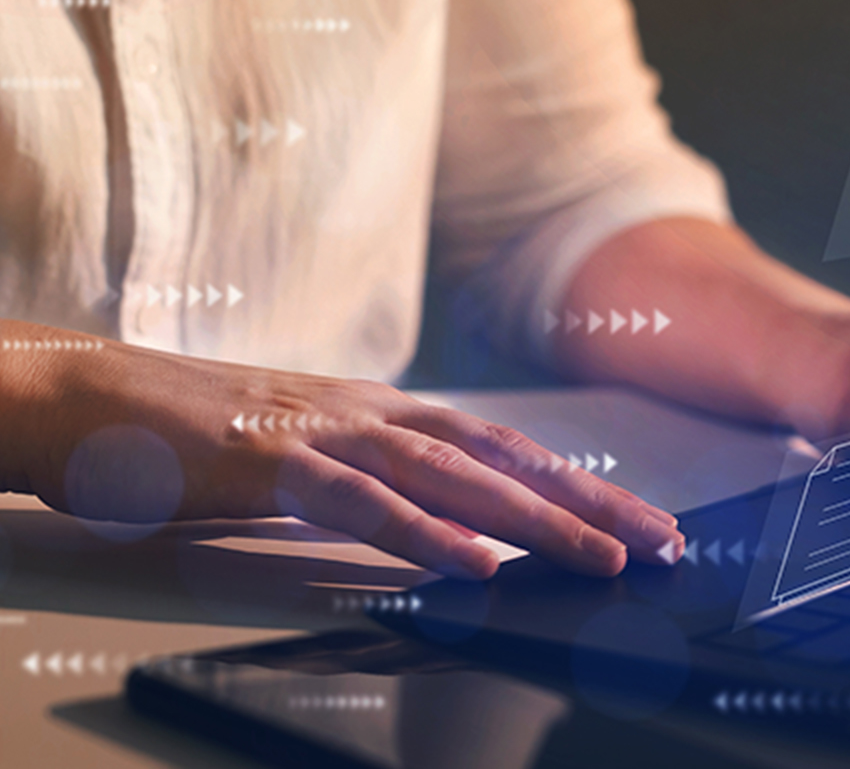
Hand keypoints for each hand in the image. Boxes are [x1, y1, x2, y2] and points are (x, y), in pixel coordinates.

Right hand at [1, 324, 684, 578]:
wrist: (83, 394)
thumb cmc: (192, 431)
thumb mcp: (305, 453)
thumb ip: (373, 479)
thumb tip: (443, 520)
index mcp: (381, 411)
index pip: (500, 448)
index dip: (575, 482)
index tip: (637, 518)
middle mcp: (368, 412)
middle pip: (501, 456)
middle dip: (589, 499)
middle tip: (659, 540)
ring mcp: (321, 431)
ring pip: (450, 474)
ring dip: (532, 517)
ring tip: (598, 555)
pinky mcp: (267, 460)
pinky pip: (360, 501)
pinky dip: (421, 532)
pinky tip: (474, 562)